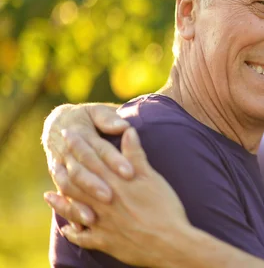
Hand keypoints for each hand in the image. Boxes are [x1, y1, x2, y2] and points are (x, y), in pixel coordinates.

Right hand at [42, 103, 133, 224]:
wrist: (59, 122)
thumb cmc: (87, 117)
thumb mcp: (97, 112)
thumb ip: (108, 119)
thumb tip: (123, 125)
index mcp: (81, 135)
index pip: (99, 150)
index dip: (114, 160)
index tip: (130, 172)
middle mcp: (68, 153)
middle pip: (82, 171)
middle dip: (96, 185)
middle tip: (112, 197)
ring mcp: (61, 167)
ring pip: (68, 187)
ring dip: (79, 203)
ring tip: (93, 218)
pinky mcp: (59, 179)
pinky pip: (62, 197)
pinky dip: (70, 211)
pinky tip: (81, 225)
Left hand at [45, 128, 189, 266]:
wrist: (169, 242)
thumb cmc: (165, 207)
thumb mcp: (152, 177)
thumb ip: (136, 155)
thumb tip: (128, 130)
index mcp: (115, 182)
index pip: (91, 158)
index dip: (78, 145)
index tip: (67, 133)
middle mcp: (103, 200)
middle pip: (76, 180)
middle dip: (64, 167)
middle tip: (54, 157)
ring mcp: (101, 222)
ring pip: (73, 209)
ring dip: (59, 201)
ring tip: (48, 195)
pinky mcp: (104, 241)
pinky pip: (81, 238)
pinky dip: (72, 233)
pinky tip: (67, 229)